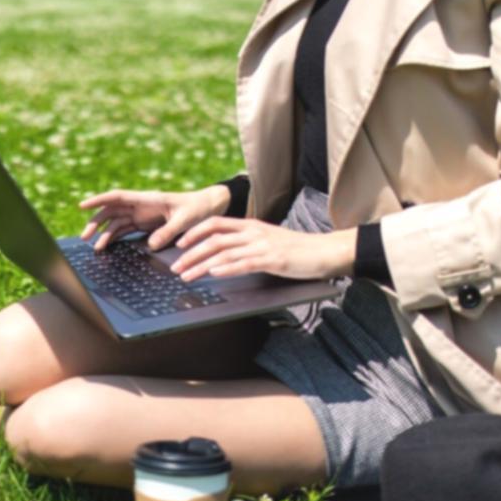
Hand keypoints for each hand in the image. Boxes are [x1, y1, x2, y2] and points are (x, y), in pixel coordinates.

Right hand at [77, 186, 230, 252]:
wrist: (208, 207)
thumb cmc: (197, 208)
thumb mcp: (185, 220)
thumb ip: (168, 231)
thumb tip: (151, 245)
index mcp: (147, 199)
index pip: (117, 197)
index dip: (98, 200)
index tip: (82, 206)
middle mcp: (140, 205)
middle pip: (111, 211)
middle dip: (96, 222)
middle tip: (84, 237)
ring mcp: (141, 215)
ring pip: (115, 222)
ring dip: (103, 233)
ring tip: (93, 247)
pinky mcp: (145, 224)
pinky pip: (125, 230)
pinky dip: (114, 238)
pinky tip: (106, 247)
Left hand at [169, 217, 357, 282]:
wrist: (324, 251)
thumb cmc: (296, 249)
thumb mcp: (268, 240)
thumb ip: (247, 243)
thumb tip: (224, 254)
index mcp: (251, 225)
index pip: (215, 223)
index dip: (194, 232)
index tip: (179, 244)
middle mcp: (253, 232)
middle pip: (213, 239)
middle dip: (191, 253)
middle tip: (175, 267)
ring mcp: (262, 245)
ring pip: (223, 252)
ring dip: (201, 265)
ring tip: (186, 276)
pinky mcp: (273, 260)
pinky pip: (244, 263)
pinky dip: (226, 268)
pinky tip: (213, 274)